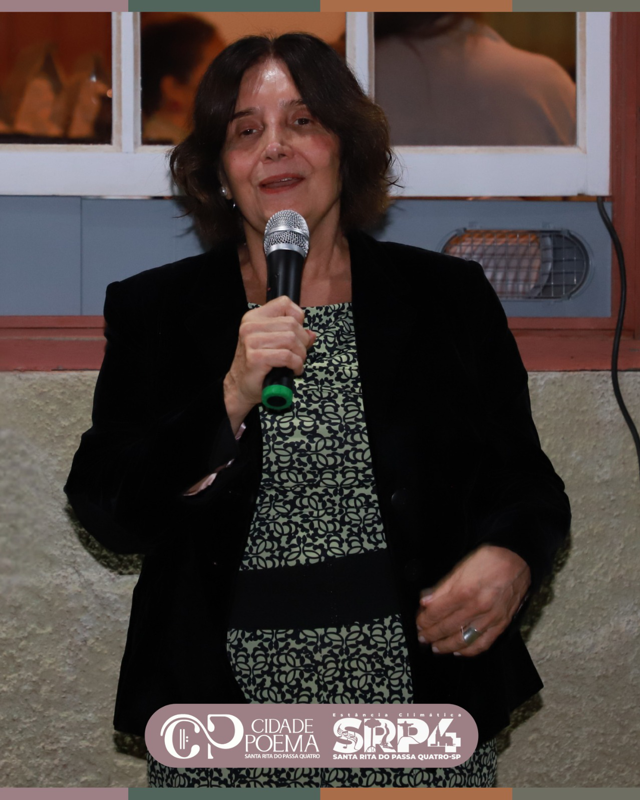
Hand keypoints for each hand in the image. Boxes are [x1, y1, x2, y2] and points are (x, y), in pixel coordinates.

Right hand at [223, 296, 316, 430]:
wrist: (240, 386)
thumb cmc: (257, 365)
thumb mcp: (273, 344)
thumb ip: (292, 335)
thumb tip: (311, 334)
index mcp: (254, 318)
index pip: (284, 303)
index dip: (297, 317)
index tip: (297, 333)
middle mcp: (250, 326)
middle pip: (292, 324)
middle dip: (303, 341)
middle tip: (300, 354)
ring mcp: (251, 342)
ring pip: (291, 339)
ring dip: (301, 354)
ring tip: (297, 363)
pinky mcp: (256, 358)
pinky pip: (287, 356)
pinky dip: (296, 364)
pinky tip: (294, 370)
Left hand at [415, 545, 530, 656]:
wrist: (518, 560)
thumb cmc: (488, 560)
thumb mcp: (461, 567)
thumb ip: (443, 587)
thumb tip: (425, 601)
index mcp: (464, 591)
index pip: (437, 612)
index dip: (425, 620)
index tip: (418, 623)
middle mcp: (477, 608)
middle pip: (447, 627)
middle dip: (431, 634)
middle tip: (422, 637)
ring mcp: (490, 618)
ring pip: (463, 639)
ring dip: (446, 645)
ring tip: (436, 647)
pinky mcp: (502, 624)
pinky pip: (483, 643)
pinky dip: (469, 651)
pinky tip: (459, 651)